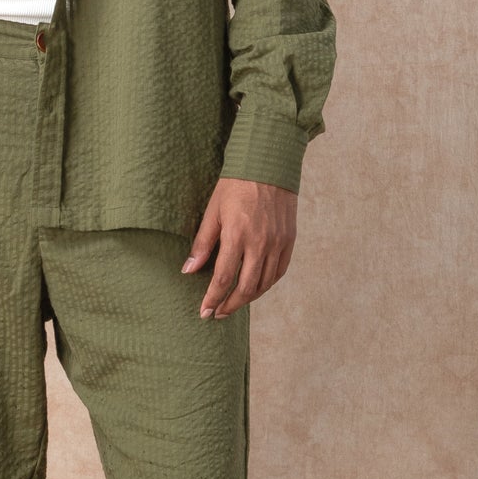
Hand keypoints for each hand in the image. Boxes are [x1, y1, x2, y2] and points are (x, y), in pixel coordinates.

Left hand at [182, 178, 296, 318]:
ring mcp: (277, 243)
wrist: (269, 165)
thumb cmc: (236, 185)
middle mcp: (260, 243)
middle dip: (229, 305)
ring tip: (233, 304)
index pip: (223, 278)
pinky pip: (279, 272)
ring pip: (264, 284)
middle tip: (217, 314)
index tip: (204, 312)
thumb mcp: (213, 211)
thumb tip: (188, 270)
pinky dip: (266, 285)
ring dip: (247, 299)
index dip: (213, 299)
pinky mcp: (289, 240)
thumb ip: (202, 244)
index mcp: (237, 235)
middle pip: (246, 288)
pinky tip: (255, 288)